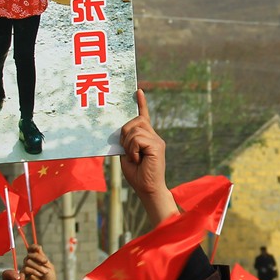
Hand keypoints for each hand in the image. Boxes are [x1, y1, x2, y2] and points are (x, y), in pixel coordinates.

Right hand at [22, 244, 61, 279]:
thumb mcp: (49, 267)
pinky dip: (34, 270)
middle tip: (46, 263)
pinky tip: (40, 275)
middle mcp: (29, 265)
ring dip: (37, 265)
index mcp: (36, 261)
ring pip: (27, 262)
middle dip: (38, 257)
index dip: (33, 248)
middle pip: (29, 255)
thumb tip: (37, 247)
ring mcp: (24, 271)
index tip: (38, 248)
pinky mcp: (22, 278)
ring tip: (44, 272)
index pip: (31, 250)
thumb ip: (42, 257)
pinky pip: (25, 270)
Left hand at [119, 91, 177, 224]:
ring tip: (134, 158)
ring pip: (135, 129)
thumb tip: (123, 131)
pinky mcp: (157, 146)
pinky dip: (133, 150)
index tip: (137, 91)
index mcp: (147, 138)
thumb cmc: (137, 175)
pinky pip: (137, 139)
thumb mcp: (127, 155)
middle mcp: (154, 137)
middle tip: (128, 151)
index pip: (144, 117)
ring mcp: (157, 140)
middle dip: (125, 133)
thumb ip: (127, 142)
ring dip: (128, 144)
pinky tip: (138, 159)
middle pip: (135, 121)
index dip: (141, 104)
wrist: (148, 189)